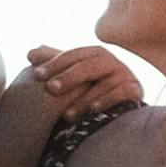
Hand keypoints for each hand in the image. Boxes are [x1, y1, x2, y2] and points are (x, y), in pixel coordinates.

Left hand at [27, 42, 142, 116]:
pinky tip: (93, 110)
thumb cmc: (90, 87)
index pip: (72, 55)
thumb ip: (53, 62)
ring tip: (66, 114)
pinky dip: (108, 100)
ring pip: (103, 83)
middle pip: (88, 66)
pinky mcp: (135, 90)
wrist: (120, 104)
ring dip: (84, 98)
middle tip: (50, 89)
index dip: (54, 63)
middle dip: (68, 77)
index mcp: (93, 54)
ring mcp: (124, 74)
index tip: (36, 75)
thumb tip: (30, 52)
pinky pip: (122, 93)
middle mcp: (111, 61)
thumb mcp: (72, 75)